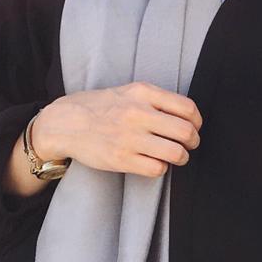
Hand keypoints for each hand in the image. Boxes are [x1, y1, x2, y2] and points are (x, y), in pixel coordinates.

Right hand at [32, 83, 201, 177]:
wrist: (65, 123)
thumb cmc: (99, 108)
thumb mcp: (128, 92)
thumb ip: (155, 100)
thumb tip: (185, 116)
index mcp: (143, 93)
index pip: (187, 108)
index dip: (196, 122)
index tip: (193, 128)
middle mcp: (138, 113)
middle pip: (186, 132)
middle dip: (193, 142)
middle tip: (187, 146)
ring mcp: (130, 138)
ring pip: (176, 153)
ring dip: (181, 158)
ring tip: (174, 157)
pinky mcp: (122, 159)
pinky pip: (157, 169)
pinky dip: (161, 168)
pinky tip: (154, 163)